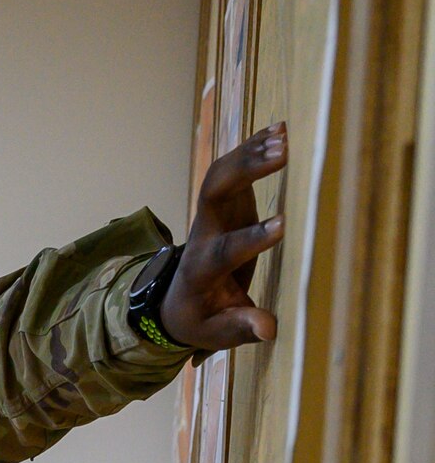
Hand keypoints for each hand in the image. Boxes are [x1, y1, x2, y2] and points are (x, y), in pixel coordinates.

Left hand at [161, 122, 288, 349]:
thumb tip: (268, 329)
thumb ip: (240, 328)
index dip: (250, 237)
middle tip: (282, 155)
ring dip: (249, 153)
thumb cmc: (201, 320)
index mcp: (202, 270)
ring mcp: (210, 217)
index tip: (282, 225)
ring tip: (284, 136)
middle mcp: (203, 236)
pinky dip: (252, 148)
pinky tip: (279, 129)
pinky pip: (231, 170)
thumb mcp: (216, 333)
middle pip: (213, 195)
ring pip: (220, 176)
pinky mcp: (222, 205)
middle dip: (244, 172)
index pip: (224, 250)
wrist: (177, 302)